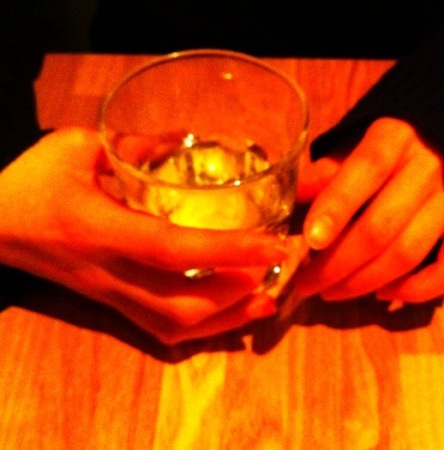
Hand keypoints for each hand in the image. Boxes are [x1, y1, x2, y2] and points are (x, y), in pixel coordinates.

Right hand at [0, 128, 286, 342]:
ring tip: (269, 297)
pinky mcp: (114, 307)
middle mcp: (109, 274)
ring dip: (228, 318)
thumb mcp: (75, 147)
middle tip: (278, 267)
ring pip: (176, 327)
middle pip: (182, 305)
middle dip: (238, 292)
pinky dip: (206, 327)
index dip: (227, 250)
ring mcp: (112, 297)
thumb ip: (133, 145)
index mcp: (99, 229)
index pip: (172, 249)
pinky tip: (234, 311)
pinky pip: (163, 330)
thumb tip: (185, 140)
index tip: (273, 245)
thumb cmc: (31, 182)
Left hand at [295, 117, 443, 303]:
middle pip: (382, 226)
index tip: (310, 239)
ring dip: (364, 282)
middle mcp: (429, 169)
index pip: (367, 170)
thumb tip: (293, 197)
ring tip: (331, 292)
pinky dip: (417, 289)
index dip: (337, 206)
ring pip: (408, 253)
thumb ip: (328, 170)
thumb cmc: (391, 147)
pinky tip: (383, 293)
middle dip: (337, 264)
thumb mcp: (357, 143)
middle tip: (306, 284)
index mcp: (395, 138)